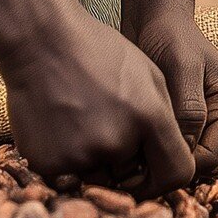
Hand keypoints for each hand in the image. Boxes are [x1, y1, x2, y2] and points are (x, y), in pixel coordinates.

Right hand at [0, 5, 195, 195]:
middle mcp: (116, 142)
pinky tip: (59, 124)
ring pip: (97, 176)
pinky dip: (65, 157)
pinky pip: (66, 174)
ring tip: (80, 118)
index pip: (177, 174)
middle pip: (131, 176)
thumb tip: (167, 158)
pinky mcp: (49, 163)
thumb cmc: (97, 52)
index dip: (168, 175)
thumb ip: (165, 120)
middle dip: (124, 160)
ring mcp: (80, 155)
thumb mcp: (149, 75)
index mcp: (148, 118)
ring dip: (94, 159)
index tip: (154, 168)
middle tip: (104, 123)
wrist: (41, 41)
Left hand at [129, 12, 217, 176]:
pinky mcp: (188, 122)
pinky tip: (130, 149)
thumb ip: (189, 109)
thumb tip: (185, 152)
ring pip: (187, 160)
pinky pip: (175, 148)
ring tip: (128, 161)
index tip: (142, 170)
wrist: (156, 20)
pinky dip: (155, 152)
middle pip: (202, 163)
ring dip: (161, 162)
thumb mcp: (182, 68)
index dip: (180, 166)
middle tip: (130, 173)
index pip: (212, 156)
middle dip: (170, 168)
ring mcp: (208, 121)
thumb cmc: (171, 36)